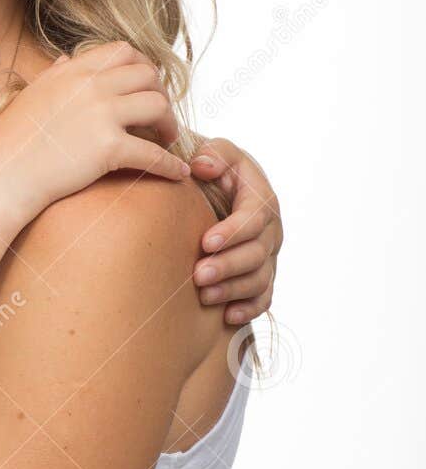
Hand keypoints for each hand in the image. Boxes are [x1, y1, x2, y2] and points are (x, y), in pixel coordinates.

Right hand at [0, 40, 188, 234]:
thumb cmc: (7, 143)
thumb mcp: (30, 97)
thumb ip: (54, 76)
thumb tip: (65, 60)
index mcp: (72, 71)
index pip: (123, 51)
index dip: (143, 67)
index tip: (145, 88)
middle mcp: (90, 86)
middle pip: (149, 75)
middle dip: (161, 94)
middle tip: (159, 117)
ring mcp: (101, 114)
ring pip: (159, 106)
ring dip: (170, 124)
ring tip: (166, 140)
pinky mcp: (108, 148)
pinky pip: (153, 153)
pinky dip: (171, 164)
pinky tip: (177, 173)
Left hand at [187, 140, 282, 324]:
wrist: (215, 190)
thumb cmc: (213, 169)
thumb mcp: (216, 153)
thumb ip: (213, 154)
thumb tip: (202, 165)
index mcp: (261, 199)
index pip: (254, 218)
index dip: (233, 232)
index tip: (206, 242)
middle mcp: (270, 231)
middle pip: (257, 253)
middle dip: (229, 266)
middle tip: (199, 275)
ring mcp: (267, 256)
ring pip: (260, 279)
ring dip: (234, 290)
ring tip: (205, 296)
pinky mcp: (260, 276)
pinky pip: (263, 298)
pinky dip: (249, 309)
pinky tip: (228, 316)